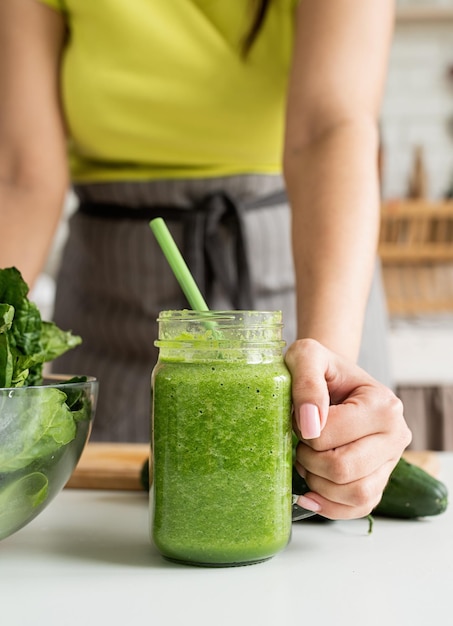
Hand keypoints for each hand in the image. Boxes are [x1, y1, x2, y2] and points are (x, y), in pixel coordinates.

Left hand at [285, 338, 411, 519]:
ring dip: (318, 484)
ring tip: (307, 461)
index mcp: (383, 404)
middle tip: (299, 442)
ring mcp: (390, 461)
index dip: (303, 431)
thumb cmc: (321, 368)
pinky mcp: (379, 481)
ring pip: (354, 494)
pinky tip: (309, 493)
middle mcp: (396, 435)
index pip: (330, 434)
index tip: (299, 418)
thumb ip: (306, 382)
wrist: (332, 380)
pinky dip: (330, 507)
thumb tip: (310, 423)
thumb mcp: (307, 357)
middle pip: (343, 469)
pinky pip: (359, 509)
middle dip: (309, 460)